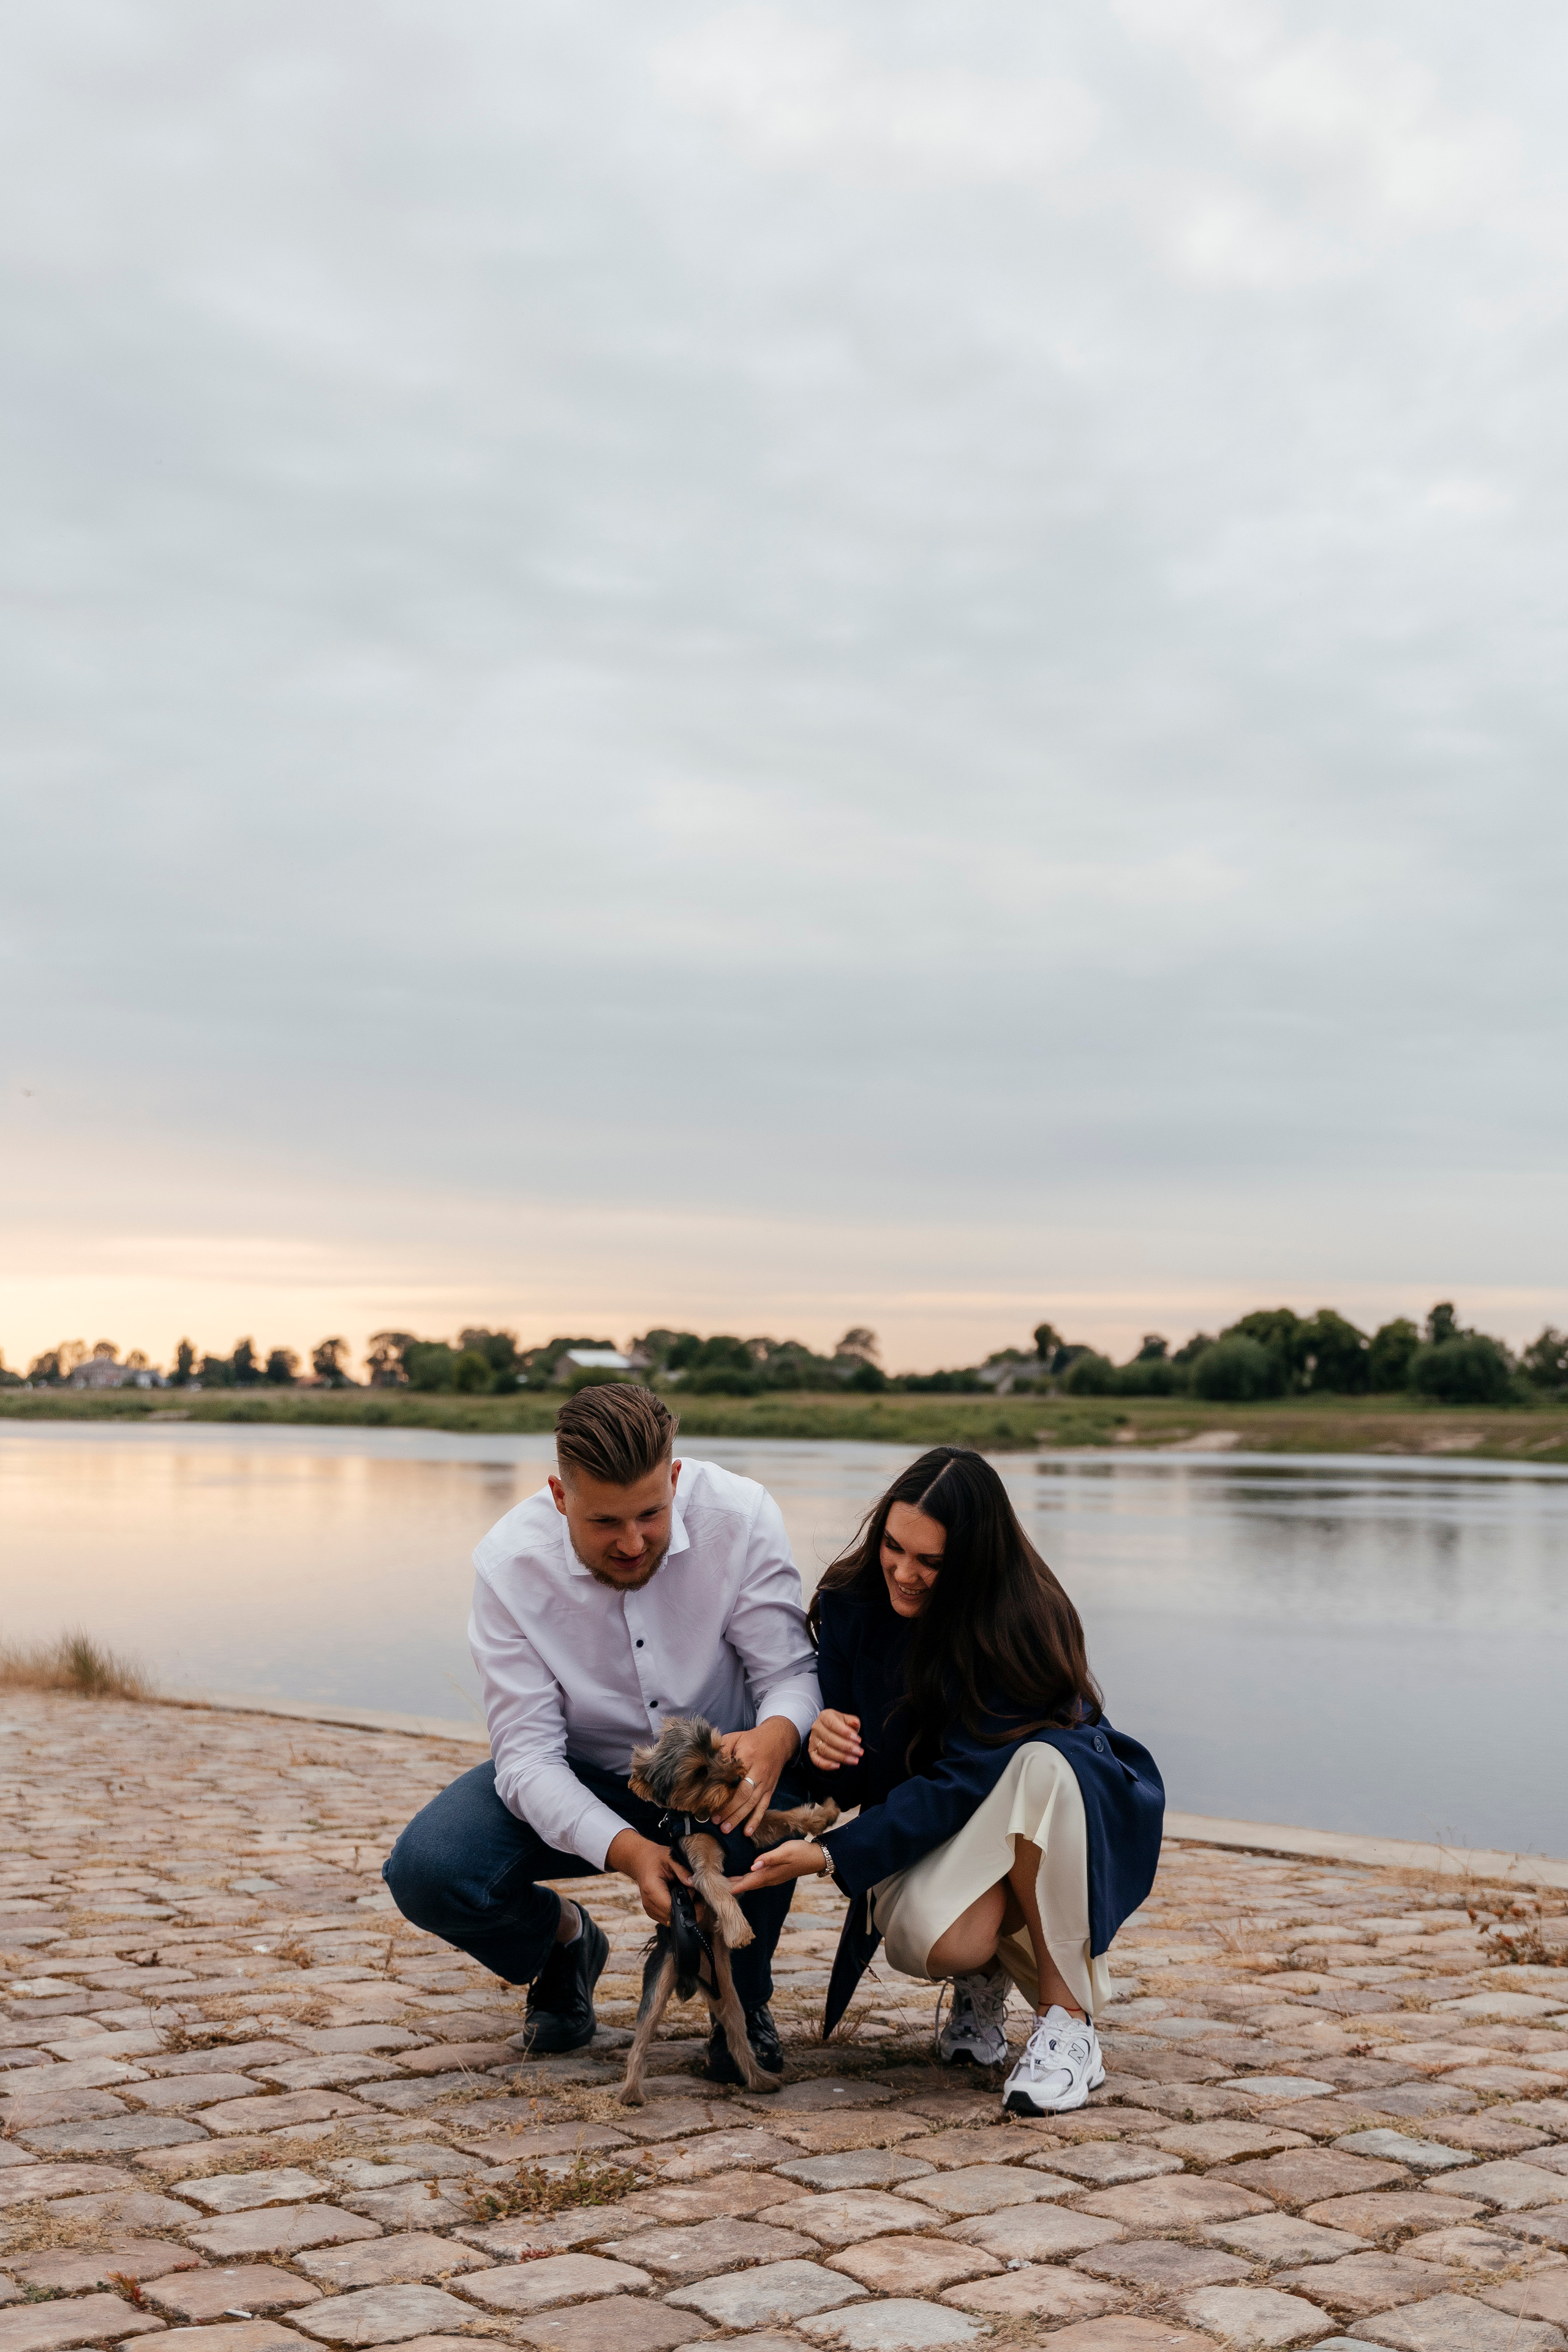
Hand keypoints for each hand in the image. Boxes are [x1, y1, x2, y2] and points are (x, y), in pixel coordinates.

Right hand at [606, 1828, 691, 1925]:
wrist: (641, 1861)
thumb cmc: (656, 1858)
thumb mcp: (670, 1858)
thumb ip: (682, 1871)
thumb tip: (693, 1884)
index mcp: (652, 1889)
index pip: (671, 1908)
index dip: (686, 1904)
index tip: (693, 1892)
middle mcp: (649, 1903)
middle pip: (673, 1917)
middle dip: (687, 1909)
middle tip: (693, 1893)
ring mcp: (649, 1910)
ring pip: (672, 1920)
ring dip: (683, 1912)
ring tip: (687, 1895)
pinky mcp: (652, 1913)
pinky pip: (668, 1919)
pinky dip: (677, 1912)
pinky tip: (680, 1899)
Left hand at [716, 1715, 799, 1837]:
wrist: (778, 1739)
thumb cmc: (751, 1739)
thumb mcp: (735, 1737)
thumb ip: (721, 1749)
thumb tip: (708, 1765)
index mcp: (748, 1757)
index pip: (733, 1776)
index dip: (721, 1790)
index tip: (708, 1800)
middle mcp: (758, 1772)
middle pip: (743, 1794)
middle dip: (729, 1809)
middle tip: (715, 1820)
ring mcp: (765, 1782)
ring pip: (752, 1803)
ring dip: (739, 1818)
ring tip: (725, 1829)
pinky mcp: (770, 1789)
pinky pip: (763, 1807)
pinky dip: (756, 1820)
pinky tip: (747, 1832)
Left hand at [727, 1838, 829, 1894]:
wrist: (816, 1857)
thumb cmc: (800, 1852)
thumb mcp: (785, 1852)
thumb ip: (769, 1858)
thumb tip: (753, 1865)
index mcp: (770, 1875)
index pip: (748, 1882)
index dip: (734, 1886)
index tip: (721, 1890)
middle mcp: (770, 1879)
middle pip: (748, 1884)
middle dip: (734, 1886)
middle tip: (717, 1887)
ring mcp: (773, 1878)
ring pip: (752, 1882)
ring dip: (740, 1883)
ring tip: (726, 1883)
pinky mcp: (775, 1874)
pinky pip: (757, 1880)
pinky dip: (748, 1880)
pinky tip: (744, 1877)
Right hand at [807, 1709, 861, 1772]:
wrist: (828, 1730)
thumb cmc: (840, 1724)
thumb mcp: (846, 1719)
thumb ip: (852, 1720)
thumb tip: (855, 1723)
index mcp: (825, 1716)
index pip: (833, 1724)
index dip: (845, 1732)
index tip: (858, 1740)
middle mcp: (816, 1728)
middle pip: (829, 1738)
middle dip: (847, 1747)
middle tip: (859, 1752)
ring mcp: (813, 1740)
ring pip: (825, 1750)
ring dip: (841, 1757)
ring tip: (854, 1760)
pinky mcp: (812, 1752)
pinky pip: (816, 1760)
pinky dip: (826, 1765)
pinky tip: (838, 1766)